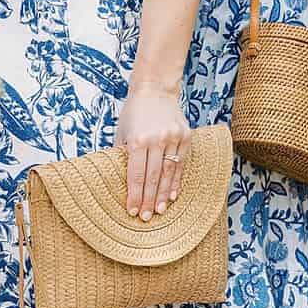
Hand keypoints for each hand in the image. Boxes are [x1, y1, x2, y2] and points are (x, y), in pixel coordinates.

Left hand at [117, 87, 190, 220]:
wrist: (155, 90)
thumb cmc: (133, 113)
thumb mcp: (122, 133)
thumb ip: (123, 155)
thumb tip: (122, 182)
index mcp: (138, 140)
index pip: (135, 175)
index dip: (133, 195)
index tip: (131, 210)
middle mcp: (157, 140)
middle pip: (152, 177)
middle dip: (147, 200)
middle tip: (145, 218)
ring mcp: (173, 138)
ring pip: (169, 173)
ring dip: (163, 195)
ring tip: (158, 211)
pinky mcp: (186, 137)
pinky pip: (181, 164)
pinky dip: (176, 181)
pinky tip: (171, 195)